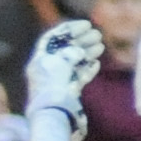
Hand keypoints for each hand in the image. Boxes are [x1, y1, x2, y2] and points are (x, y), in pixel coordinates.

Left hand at [24, 19, 104, 140]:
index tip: (86, 24)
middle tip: (97, 35)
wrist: (55, 116)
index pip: (53, 39)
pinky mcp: (66, 95)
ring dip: (87, 54)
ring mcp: (57, 83)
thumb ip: (70, 53)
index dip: (69, 29)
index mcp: (40, 61)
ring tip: (100, 47)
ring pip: (73, 64)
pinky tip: (95, 64)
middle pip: (64, 50)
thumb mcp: (60, 63)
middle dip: (81, 41)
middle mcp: (47, 70)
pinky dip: (86, 70)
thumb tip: (78, 53)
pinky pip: (77, 79)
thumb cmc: (54, 86)